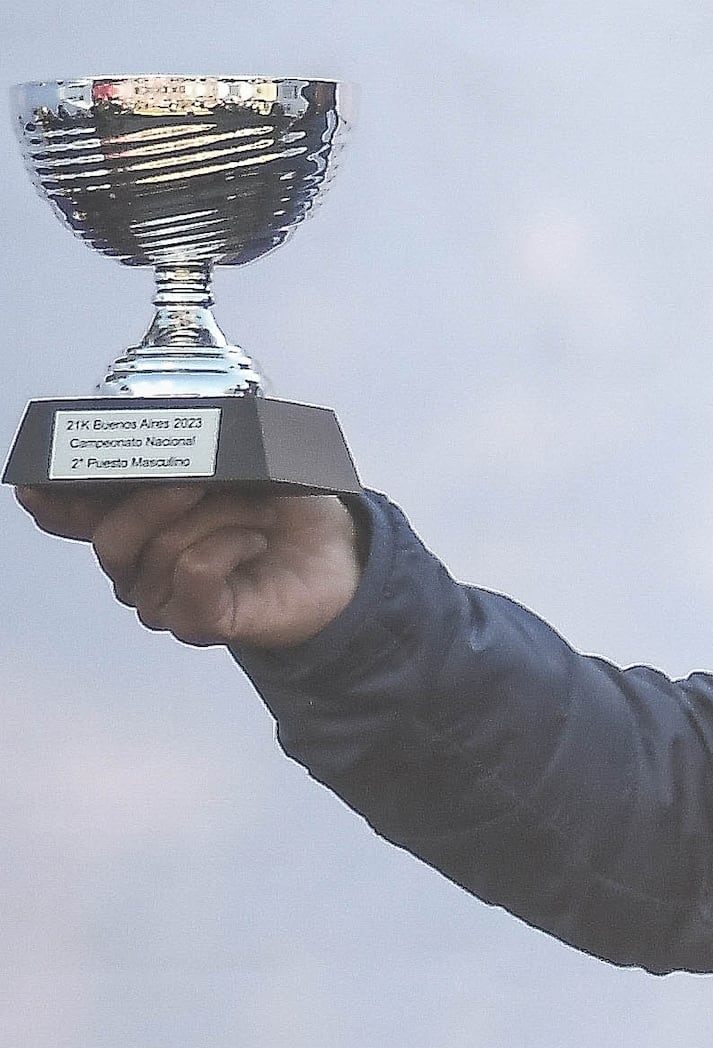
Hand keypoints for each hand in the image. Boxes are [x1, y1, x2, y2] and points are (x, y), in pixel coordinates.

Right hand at [21, 480, 361, 651]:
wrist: (341, 556)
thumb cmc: (288, 510)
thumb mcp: (246, 467)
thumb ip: (199, 449)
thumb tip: (169, 424)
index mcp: (139, 524)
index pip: (77, 520)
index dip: (53, 505)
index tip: (35, 488)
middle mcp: (138, 568)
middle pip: (112, 538)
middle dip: (160, 498)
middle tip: (207, 480)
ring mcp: (164, 600)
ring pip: (161, 551)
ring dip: (219, 518)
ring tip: (261, 512)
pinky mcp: (197, 623)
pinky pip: (191, 576)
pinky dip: (228, 547)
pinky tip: (255, 542)